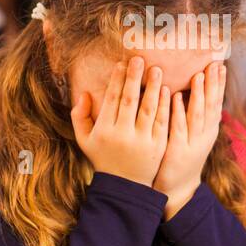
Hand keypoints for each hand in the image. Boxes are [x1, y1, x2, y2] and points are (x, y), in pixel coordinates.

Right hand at [71, 57, 169, 186]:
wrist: (125, 187)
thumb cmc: (103, 158)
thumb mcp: (84, 140)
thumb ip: (79, 116)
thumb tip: (84, 93)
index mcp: (104, 130)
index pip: (112, 100)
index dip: (117, 80)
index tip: (123, 64)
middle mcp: (122, 135)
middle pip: (129, 101)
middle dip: (134, 78)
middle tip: (140, 59)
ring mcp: (141, 141)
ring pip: (148, 109)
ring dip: (153, 87)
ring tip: (157, 69)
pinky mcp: (157, 147)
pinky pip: (161, 122)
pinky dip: (165, 105)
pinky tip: (167, 91)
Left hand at [154, 61, 226, 218]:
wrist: (177, 189)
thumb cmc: (183, 158)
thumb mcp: (194, 135)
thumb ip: (195, 115)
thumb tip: (198, 91)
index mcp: (208, 130)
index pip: (216, 102)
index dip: (219, 84)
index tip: (220, 64)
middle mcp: (204, 135)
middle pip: (211, 105)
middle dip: (213, 84)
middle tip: (214, 63)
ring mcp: (193, 143)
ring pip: (198, 115)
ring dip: (198, 94)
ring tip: (198, 76)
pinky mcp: (178, 151)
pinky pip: (179, 128)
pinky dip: (178, 111)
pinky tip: (176, 97)